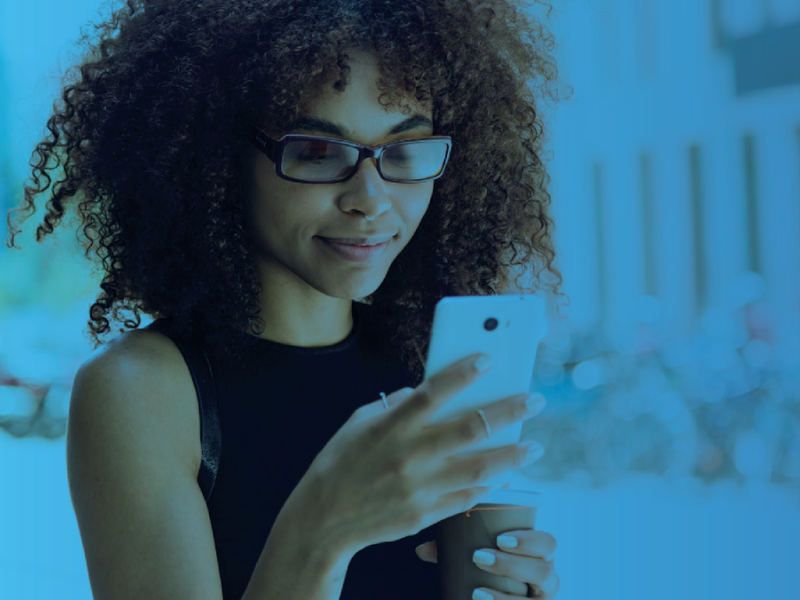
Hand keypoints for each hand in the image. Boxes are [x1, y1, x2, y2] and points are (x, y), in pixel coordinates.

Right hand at [294, 353, 545, 555]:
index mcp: (390, 426)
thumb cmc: (340, 463)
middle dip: (508, 411)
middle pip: (469, 427)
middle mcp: (408, 454)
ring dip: (512, 455)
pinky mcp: (424, 513)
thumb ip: (393, 404)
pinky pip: (465, 496)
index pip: (433, 392)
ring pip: (478, 466)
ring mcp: (418, 486)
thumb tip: (422, 389)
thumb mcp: (358, 423)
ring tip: (535, 447)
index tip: (489, 359)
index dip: (463, 373)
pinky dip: (488, 486)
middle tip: (534, 400)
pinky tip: (505, 476)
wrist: (323, 518)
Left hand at [415, 529, 559, 598]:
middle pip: (542, 571)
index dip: (529, 541)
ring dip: (505, 598)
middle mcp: (547, 579)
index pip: (548, 543)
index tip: (499, 539)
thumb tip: (422, 550)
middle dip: (512, 565)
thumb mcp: (478, 552)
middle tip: (479, 558)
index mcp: (541, 554)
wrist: (491, 591)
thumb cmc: (491, 563)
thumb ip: (455, 546)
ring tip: (476, 592)